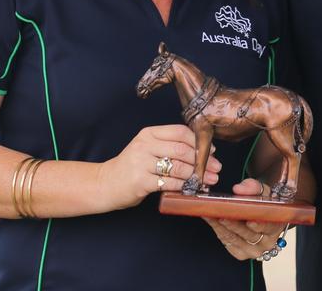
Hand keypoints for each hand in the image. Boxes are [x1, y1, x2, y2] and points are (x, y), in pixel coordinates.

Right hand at [100, 124, 220, 209]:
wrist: (105, 183)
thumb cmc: (132, 167)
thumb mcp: (147, 149)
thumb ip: (169, 146)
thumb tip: (203, 153)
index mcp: (149, 134)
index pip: (180, 132)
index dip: (199, 142)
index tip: (212, 151)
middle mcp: (145, 145)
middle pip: (182, 149)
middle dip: (203, 160)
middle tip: (216, 169)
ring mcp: (141, 163)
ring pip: (178, 167)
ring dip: (197, 175)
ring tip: (208, 180)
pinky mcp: (140, 181)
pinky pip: (169, 183)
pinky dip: (184, 186)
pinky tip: (192, 188)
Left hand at [203, 178, 285, 259]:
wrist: (261, 217)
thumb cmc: (263, 203)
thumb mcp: (262, 191)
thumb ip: (252, 187)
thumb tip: (237, 189)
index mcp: (276, 228)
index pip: (268, 227)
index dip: (259, 225)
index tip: (249, 220)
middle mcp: (266, 243)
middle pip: (249, 235)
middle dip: (234, 224)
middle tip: (221, 214)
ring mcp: (253, 251)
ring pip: (235, 239)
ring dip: (220, 226)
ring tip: (210, 214)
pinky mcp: (240, 254)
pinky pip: (227, 242)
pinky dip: (218, 230)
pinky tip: (211, 220)